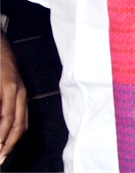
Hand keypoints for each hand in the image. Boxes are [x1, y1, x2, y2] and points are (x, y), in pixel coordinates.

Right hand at [0, 34, 27, 163]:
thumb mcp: (3, 88)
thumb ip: (4, 105)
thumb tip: (3, 125)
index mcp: (21, 96)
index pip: (22, 124)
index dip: (14, 142)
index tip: (4, 155)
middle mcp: (21, 94)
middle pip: (20, 126)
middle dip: (9, 145)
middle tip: (0, 159)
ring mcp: (14, 89)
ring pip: (12, 120)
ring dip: (4, 138)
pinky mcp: (7, 84)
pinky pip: (5, 109)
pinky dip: (1, 124)